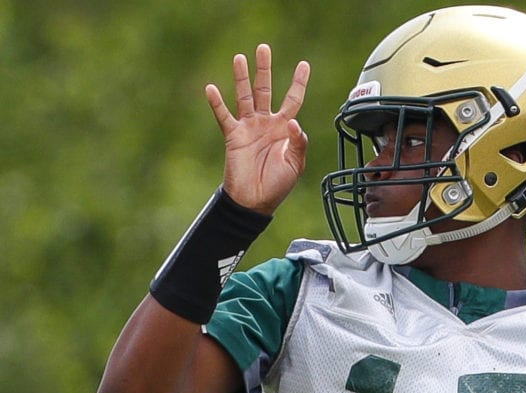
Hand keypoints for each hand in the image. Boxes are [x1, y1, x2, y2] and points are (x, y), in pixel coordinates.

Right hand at [205, 44, 309, 214]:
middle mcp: (266, 123)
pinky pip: (224, 116)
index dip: (298, 83)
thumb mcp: (295, 164)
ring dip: (241, 78)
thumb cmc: (278, 184)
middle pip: (265, 90)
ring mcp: (249, 128)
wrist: (255, 200)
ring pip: (245, 97)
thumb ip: (298, 142)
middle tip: (264, 48)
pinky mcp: (233, 136)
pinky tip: (211, 88)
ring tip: (240, 58)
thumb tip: (294, 122)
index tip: (304, 65)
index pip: (294, 100)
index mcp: (284, 128)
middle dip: (265, 70)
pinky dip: (217, 103)